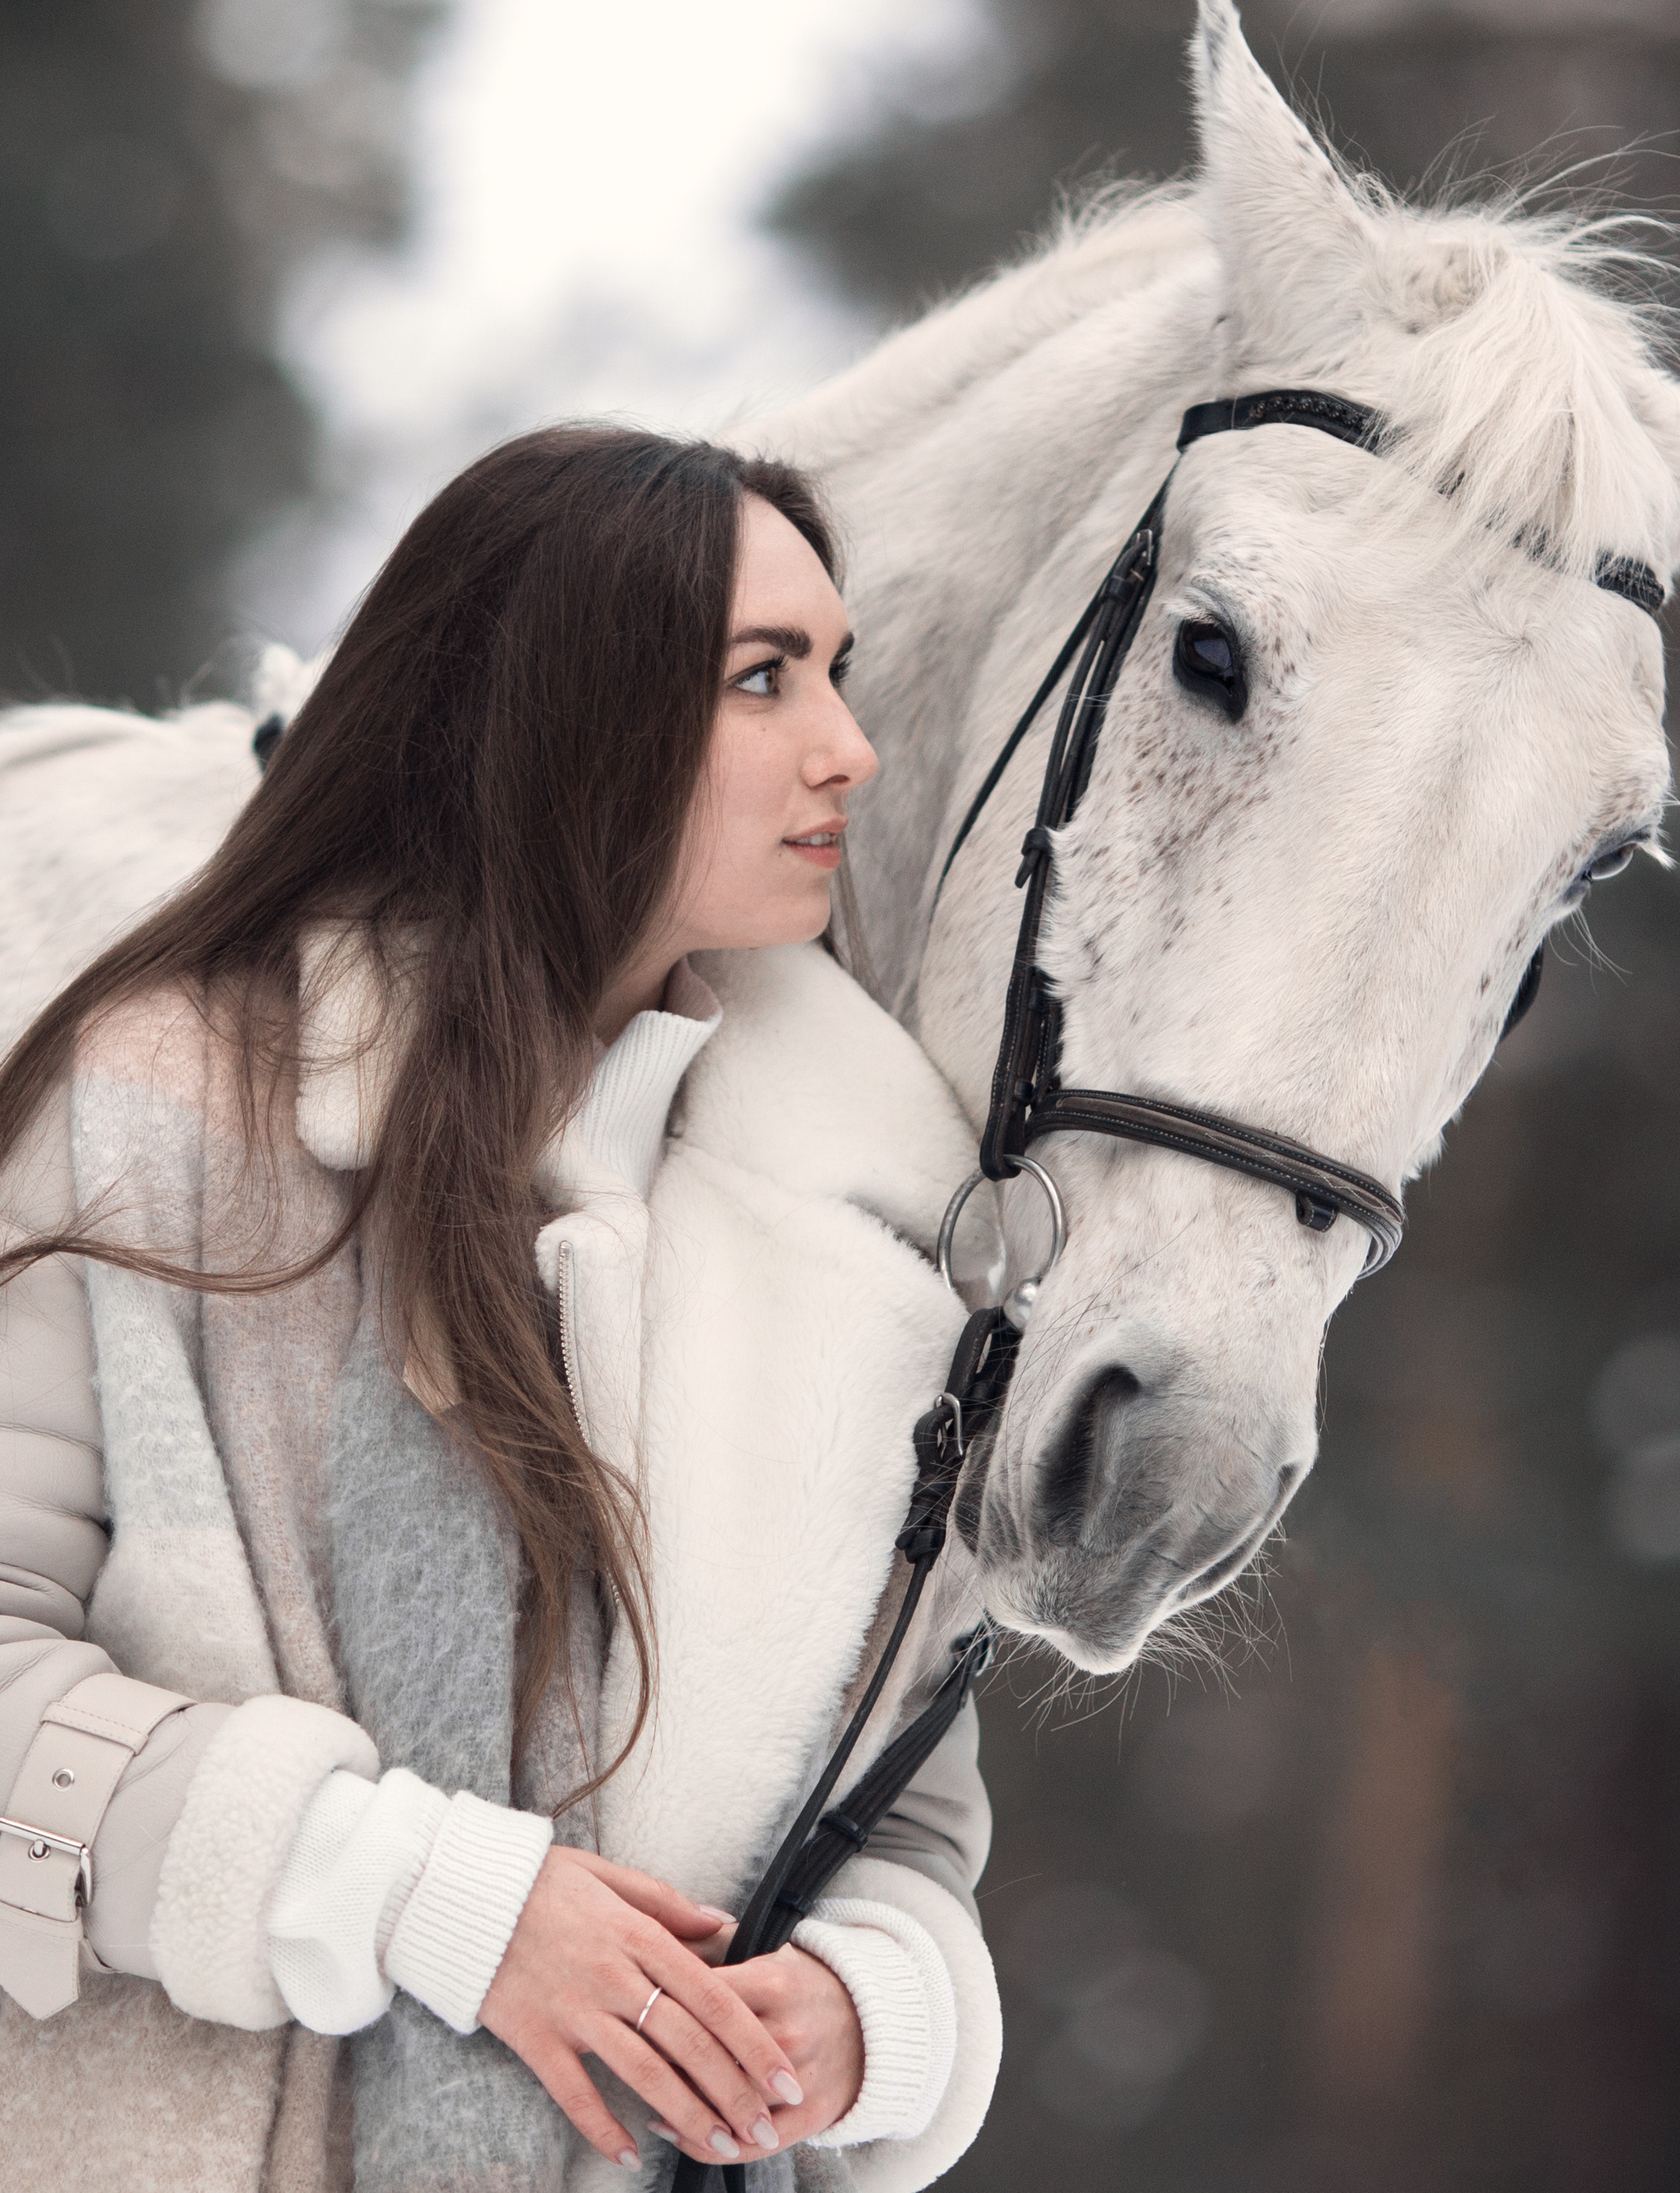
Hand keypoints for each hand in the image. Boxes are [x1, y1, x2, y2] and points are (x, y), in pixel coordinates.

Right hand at [480, 1848, 801, 2169]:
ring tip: (722, 2148)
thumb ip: (667, 1902)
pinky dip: (602, 2129)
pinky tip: (631, 2157)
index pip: (712, 1995)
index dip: (752, 2040)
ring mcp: (573, 2011)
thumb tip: (722, 1923)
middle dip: (733, 2090)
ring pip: (643, 2074)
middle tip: (765, 2127)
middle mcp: (612, 1976)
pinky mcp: (534, 2038)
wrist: (461, 1894)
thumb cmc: (538, 1882)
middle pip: (687, 2042)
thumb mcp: (609, 1874)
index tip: (784, 2074)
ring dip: (687, 2116)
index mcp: (638, 1935)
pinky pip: (574, 2094)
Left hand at [648, 1942, 863, 2160]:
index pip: (705, 1999)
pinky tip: (677, 2135)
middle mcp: (789, 2030)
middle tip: (630, 2055)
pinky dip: (711, 2146)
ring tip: (645, 2099)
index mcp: (774, 1982)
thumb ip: (712, 1949)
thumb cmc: (803, 1985)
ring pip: (731, 2101)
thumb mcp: (765, 1954)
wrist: (875, 2020)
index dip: (664, 2007)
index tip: (633, 2009)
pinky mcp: (815, 2114)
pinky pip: (757, 2142)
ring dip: (683, 2107)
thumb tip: (655, 1940)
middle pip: (714, 2054)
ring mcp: (803, 2076)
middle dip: (666, 2059)